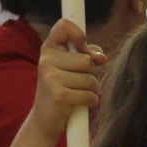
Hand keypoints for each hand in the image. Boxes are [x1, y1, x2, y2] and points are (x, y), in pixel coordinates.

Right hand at [29, 19, 106, 139]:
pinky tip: (80, 104)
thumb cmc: (62, 89)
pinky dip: (92, 101)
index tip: (82, 47)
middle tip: (79, 81)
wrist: (45, 120)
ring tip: (78, 93)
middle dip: (92, 72)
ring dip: (92, 89)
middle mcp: (46, 60)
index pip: (64, 25)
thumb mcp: (72, 67)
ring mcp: (51, 78)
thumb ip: (88, 54)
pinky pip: (90, 95)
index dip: (79, 35)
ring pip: (91, 79)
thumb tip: (102, 58)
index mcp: (48, 49)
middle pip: (87, 59)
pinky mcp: (59, 96)